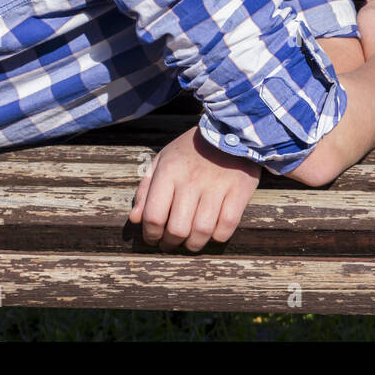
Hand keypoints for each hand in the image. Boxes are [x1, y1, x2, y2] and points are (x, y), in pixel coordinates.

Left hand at [128, 126, 260, 252]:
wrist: (231, 129)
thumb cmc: (191, 149)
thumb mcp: (163, 160)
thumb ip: (146, 188)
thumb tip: (135, 218)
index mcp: (169, 172)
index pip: (153, 216)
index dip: (150, 234)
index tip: (153, 239)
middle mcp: (191, 180)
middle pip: (177, 229)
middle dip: (171, 243)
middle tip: (171, 244)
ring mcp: (217, 186)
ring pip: (202, 231)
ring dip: (194, 245)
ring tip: (191, 243)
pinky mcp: (239, 190)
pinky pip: (227, 226)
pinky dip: (218, 237)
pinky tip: (212, 233)